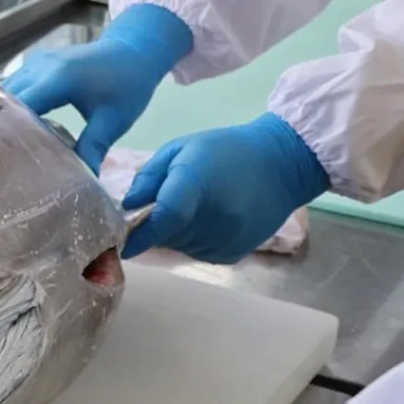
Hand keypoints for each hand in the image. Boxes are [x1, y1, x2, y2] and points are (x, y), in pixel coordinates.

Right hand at [0, 3, 194, 170]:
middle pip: (7, 99)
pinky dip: (12, 106)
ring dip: (4, 116)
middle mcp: (39, 66)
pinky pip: (14, 86)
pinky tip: (15, 128)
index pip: (21, 106)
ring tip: (4, 146)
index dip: (9, 131)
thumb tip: (84, 181)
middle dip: (1, 127)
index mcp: (58, 78)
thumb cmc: (129, 84)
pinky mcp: (34, 64)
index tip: (4, 158)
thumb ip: (94, 148)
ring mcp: (34, 62)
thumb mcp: (114, 120)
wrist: (134, 50)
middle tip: (0, 159)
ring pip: (6, 92)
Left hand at [122, 114, 329, 261]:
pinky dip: (193, 241)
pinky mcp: (236, 252)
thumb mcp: (181, 149)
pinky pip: (199, 253)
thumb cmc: (225, 150)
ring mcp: (228, 238)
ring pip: (180, 247)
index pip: (165, 219)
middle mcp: (215, 217)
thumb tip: (127, 207)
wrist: (283, 165)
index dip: (139, 235)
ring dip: (174, 234)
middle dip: (154, 226)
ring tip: (191, 207)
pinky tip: (207, 220)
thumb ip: (150, 178)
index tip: (120, 243)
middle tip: (159, 206)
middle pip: (166, 235)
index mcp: (197, 184)